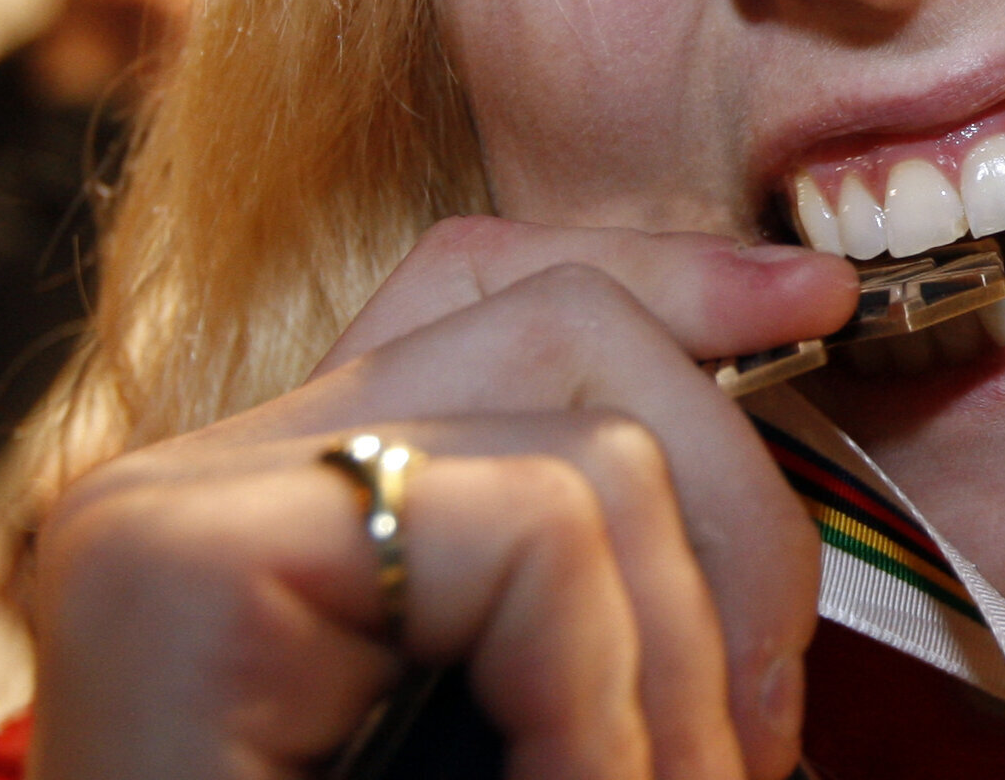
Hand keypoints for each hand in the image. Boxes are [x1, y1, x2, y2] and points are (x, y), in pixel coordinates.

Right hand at [26, 218, 857, 779]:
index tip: (818, 306)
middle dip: (736, 496)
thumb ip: (596, 561)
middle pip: (564, 320)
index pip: (492, 284)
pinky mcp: (191, 566)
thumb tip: (795, 335)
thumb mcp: (528, 697)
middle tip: (761, 729)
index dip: (673, 275)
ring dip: (688, 652)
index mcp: (291, 487)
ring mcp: (186, 501)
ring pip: (589, 444)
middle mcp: (215, 464)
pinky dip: (609, 691)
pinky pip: (535, 539)